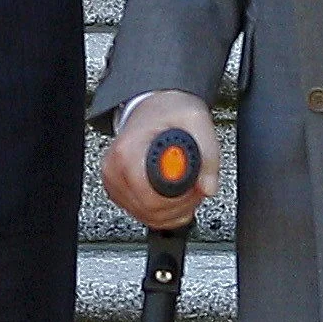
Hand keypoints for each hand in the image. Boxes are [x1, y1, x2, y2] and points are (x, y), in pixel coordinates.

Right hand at [101, 90, 219, 231]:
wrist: (154, 105)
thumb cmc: (169, 111)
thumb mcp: (197, 121)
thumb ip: (208, 154)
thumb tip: (208, 186)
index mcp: (128, 151)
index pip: (150, 198)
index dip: (179, 199)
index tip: (193, 186)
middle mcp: (114, 169)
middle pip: (149, 210)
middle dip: (180, 204)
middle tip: (196, 186)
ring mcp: (113, 181)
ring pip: (146, 216)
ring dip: (173, 210)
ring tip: (187, 187)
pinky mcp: (117, 189)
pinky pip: (142, 213)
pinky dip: (163, 210)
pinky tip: (174, 194)